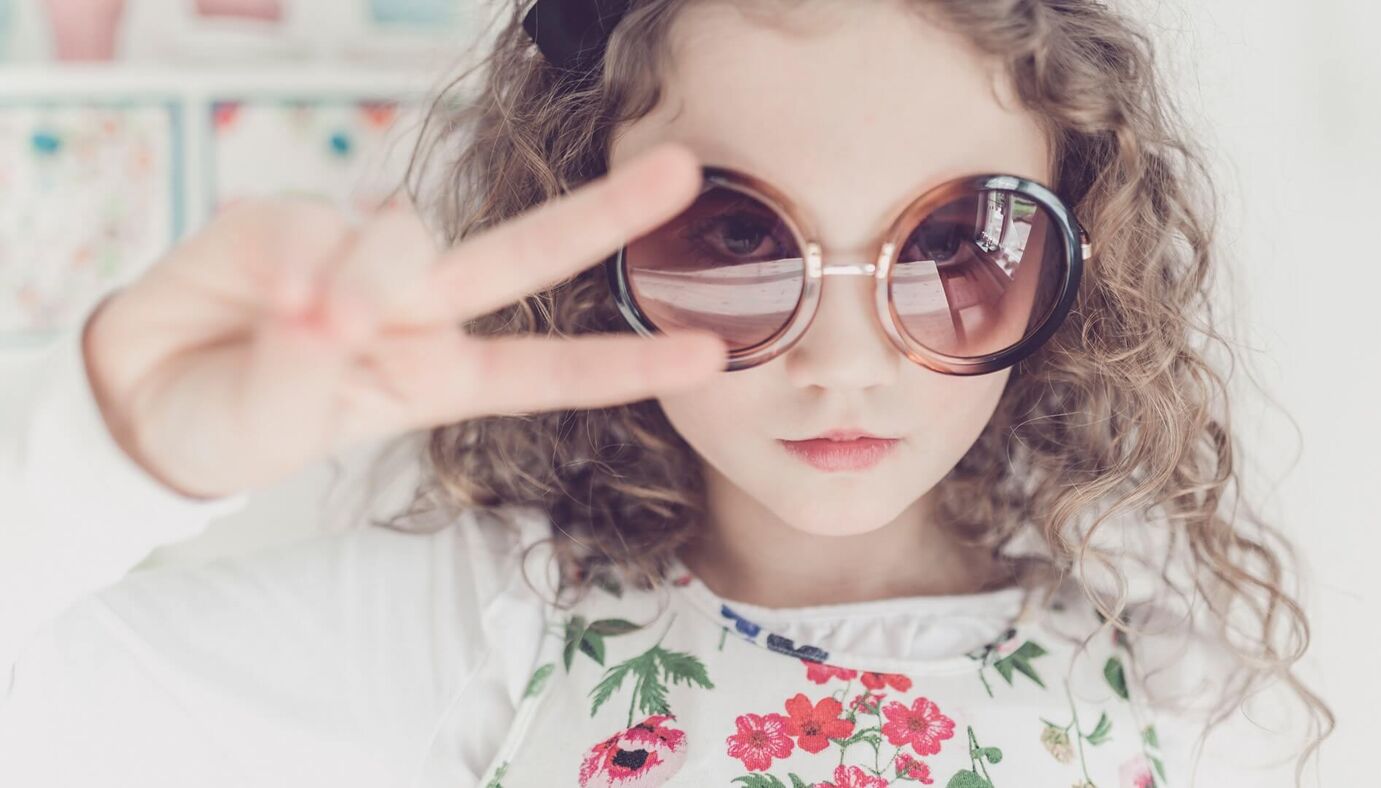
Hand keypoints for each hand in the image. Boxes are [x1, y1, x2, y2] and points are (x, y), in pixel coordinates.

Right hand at [81, 142, 724, 499]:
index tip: (710, 357)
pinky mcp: (289, 216)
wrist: (143, 397)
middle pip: (524, 256)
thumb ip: (315, 360)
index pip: (548, 370)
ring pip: (404, 239)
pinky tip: (265, 296)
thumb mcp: (286, 421)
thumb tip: (332, 300)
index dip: (626, 364)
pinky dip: (294, 260)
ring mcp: (356, 256)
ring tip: (314, 330)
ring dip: (371, 280)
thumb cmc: (238, 422)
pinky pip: (310, 224)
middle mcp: (415, 309)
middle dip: (603, 216)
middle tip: (681, 171)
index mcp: (439, 373)